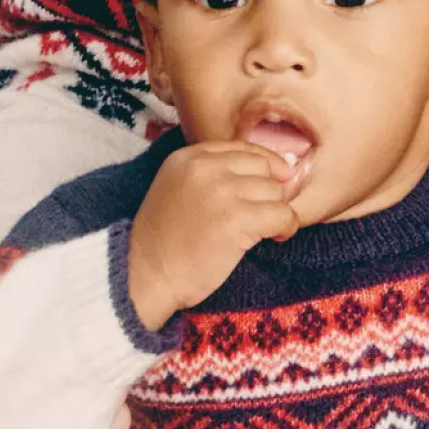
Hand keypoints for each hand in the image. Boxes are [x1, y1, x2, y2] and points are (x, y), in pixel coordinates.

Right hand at [127, 139, 302, 329]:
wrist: (142, 279)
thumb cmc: (164, 242)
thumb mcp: (179, 190)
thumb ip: (214, 174)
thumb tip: (278, 169)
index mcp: (188, 158)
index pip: (245, 149)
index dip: (264, 168)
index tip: (270, 185)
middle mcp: (205, 168)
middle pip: (264, 168)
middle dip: (269, 192)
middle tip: (260, 215)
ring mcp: (221, 192)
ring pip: (276, 191)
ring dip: (276, 212)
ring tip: (261, 230)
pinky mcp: (236, 219)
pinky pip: (283, 214)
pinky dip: (286, 227)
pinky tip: (275, 237)